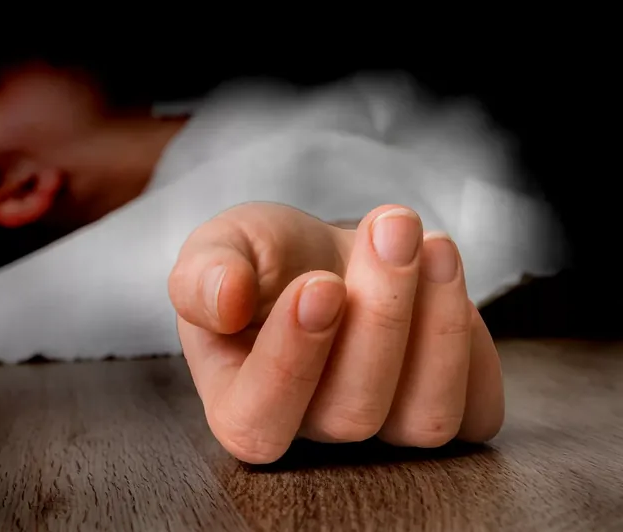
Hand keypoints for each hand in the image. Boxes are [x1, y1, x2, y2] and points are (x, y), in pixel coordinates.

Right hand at [168, 202, 503, 463]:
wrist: (326, 252)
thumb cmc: (268, 258)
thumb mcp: (222, 246)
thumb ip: (203, 273)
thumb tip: (223, 301)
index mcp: (241, 403)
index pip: (258, 420)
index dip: (291, 360)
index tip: (319, 284)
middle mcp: (313, 431)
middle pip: (351, 414)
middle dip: (380, 314)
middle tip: (390, 226)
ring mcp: (382, 431)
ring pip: (423, 419)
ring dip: (438, 325)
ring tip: (431, 242)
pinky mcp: (441, 410)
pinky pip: (476, 411)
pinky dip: (471, 341)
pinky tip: (445, 272)